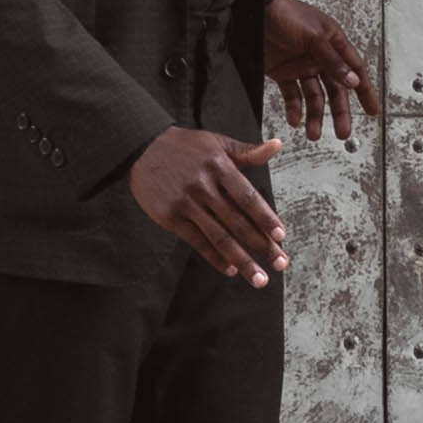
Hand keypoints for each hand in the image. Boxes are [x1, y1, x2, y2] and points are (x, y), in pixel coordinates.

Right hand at [129, 125, 287, 284]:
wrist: (141, 147)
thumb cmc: (185, 146)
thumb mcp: (216, 143)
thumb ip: (247, 151)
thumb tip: (277, 145)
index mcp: (219, 166)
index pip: (247, 197)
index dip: (265, 217)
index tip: (281, 236)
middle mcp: (203, 186)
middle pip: (237, 222)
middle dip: (262, 246)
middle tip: (281, 264)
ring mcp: (186, 203)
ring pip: (219, 237)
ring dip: (242, 261)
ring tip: (260, 279)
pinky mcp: (170, 217)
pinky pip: (197, 241)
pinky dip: (215, 258)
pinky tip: (231, 269)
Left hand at [261, 0, 376, 143]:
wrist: (253, 11)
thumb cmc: (287, 13)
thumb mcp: (314, 36)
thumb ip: (333, 60)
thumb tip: (354, 81)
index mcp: (333, 44)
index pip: (355, 70)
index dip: (365, 91)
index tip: (373, 111)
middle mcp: (320, 57)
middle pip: (335, 90)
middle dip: (339, 112)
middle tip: (343, 133)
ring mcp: (302, 66)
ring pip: (314, 96)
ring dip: (315, 115)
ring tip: (313, 134)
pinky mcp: (283, 72)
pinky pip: (292, 95)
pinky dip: (294, 108)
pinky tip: (295, 120)